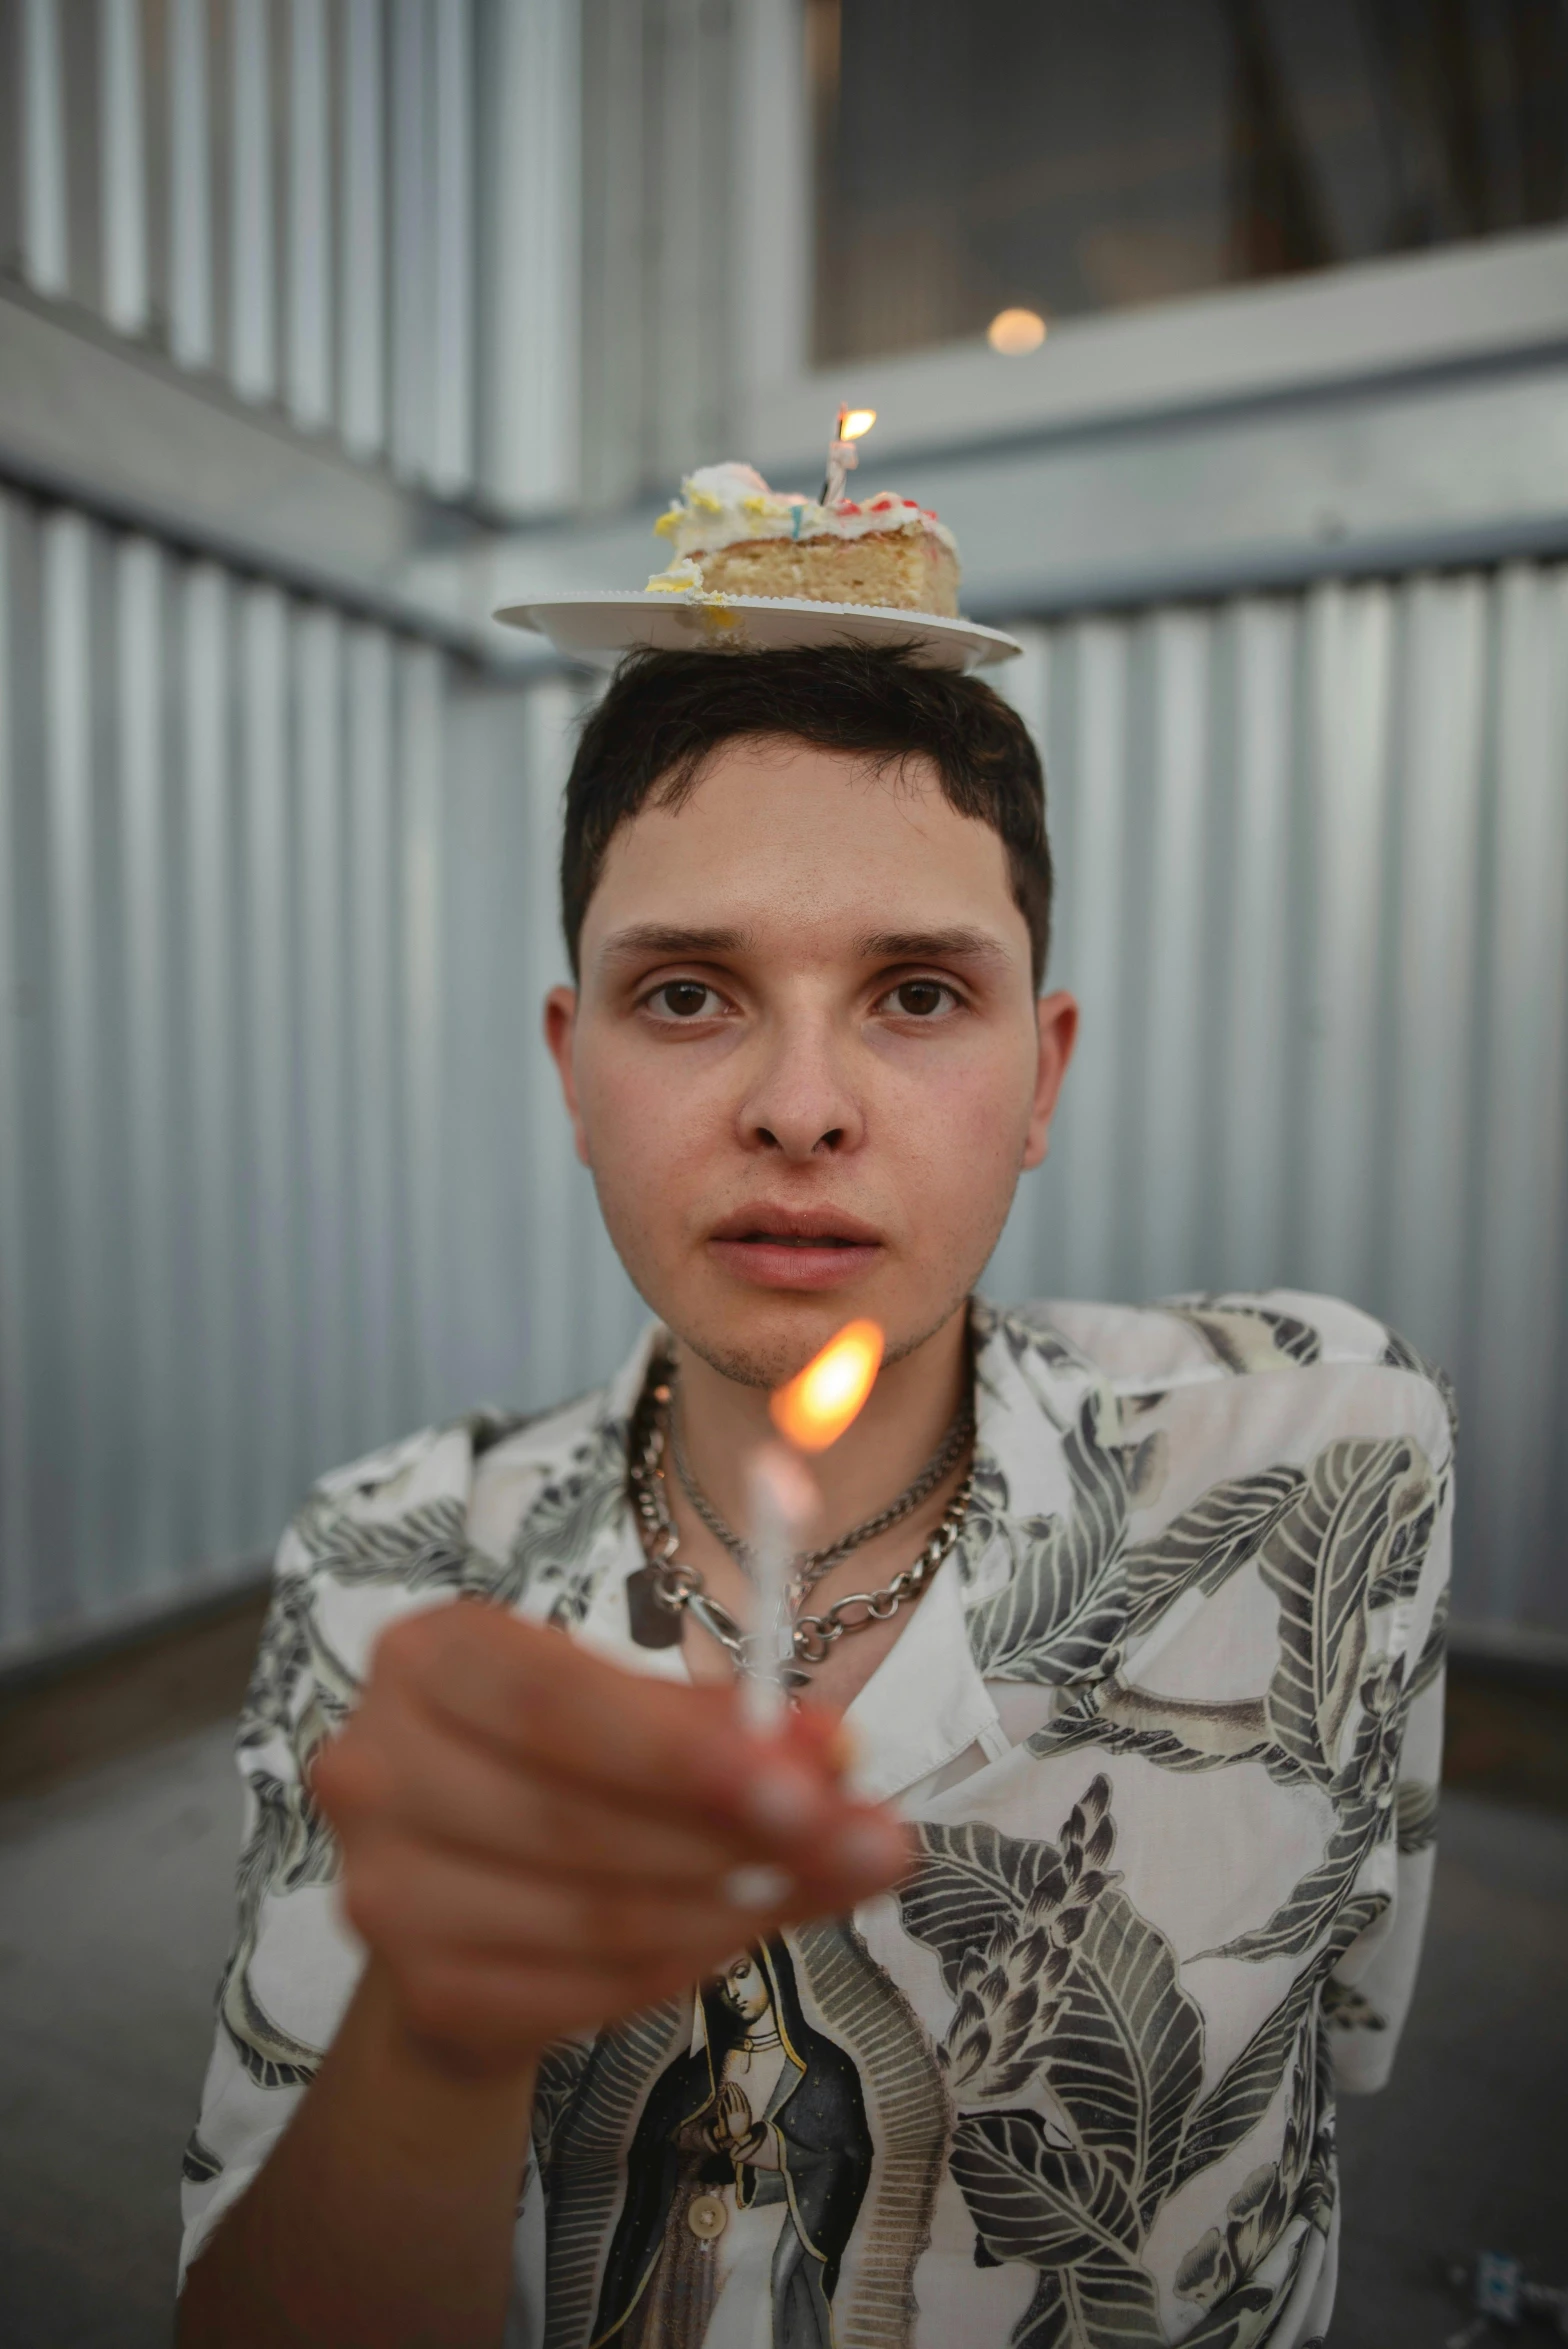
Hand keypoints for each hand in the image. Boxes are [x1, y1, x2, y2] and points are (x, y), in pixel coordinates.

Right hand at [312, 1603, 908, 2073]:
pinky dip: (681, 1966)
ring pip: (590, 1912)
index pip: (553, 1702)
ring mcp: (383, 1886)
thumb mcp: (640, 1712)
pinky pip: (583, 1988)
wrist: (465, 1890)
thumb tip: (838, 1754)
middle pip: (575, 1815)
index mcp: (427, 1654)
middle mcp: (375, 1764)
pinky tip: (737, 1934)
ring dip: (729, 1908)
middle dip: (739, 1837)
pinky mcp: (419, 1985)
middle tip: (863, 1846)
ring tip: (819, 1886)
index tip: (808, 1784)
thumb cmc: (564, 1767)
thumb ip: (733, 1726)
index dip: (682, 1752)